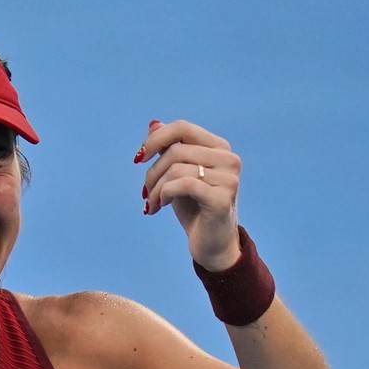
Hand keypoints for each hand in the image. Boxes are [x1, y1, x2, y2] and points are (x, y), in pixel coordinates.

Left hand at [136, 119, 242, 270]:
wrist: (211, 244)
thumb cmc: (194, 208)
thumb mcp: (176, 175)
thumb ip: (169, 149)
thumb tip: (153, 124)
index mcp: (219, 147)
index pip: (182, 128)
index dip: (156, 139)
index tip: (139, 159)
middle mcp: (228, 158)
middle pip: (176, 150)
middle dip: (152, 172)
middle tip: (145, 193)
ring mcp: (229, 178)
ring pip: (176, 168)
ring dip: (155, 188)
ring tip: (152, 203)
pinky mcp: (222, 198)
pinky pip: (182, 184)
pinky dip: (163, 194)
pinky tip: (159, 206)